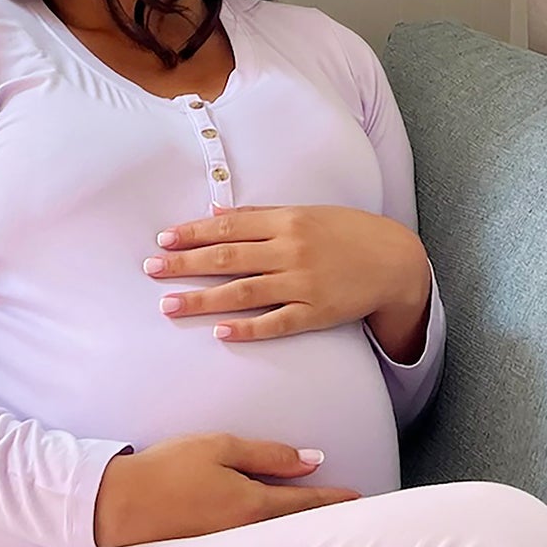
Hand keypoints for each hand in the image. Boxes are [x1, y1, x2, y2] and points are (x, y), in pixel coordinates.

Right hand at [93, 431, 361, 546]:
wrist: (119, 506)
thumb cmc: (168, 469)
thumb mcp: (220, 447)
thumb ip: (268, 454)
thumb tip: (313, 458)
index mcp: (253, 504)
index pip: (307, 503)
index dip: (336, 500)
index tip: (361, 499)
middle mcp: (247, 531)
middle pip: (297, 525)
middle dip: (324, 518)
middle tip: (354, 516)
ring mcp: (228, 544)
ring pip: (277, 534)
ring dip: (300, 527)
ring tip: (322, 520)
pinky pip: (253, 540)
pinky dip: (273, 533)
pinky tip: (275, 527)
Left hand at [141, 202, 427, 342]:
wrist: (394, 260)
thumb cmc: (346, 233)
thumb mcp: (305, 213)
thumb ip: (260, 215)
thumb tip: (214, 213)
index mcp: (286, 221)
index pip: (229, 226)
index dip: (193, 233)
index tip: (163, 238)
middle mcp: (291, 249)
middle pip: (228, 258)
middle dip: (185, 264)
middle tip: (152, 270)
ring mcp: (303, 283)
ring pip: (244, 292)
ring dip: (203, 300)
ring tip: (169, 306)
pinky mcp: (316, 313)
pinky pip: (276, 323)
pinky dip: (248, 328)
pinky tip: (220, 332)